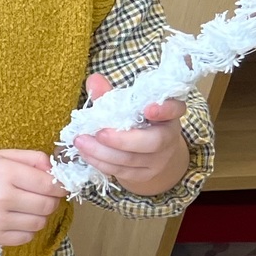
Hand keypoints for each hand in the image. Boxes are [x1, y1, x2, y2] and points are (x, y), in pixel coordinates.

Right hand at [0, 150, 65, 246]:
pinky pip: (27, 237)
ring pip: (40, 223)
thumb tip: (57, 170)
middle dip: (51, 200)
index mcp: (5, 173)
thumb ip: (32, 158)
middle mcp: (1, 198)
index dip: (60, 185)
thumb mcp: (2, 156)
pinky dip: (27, 229)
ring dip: (39, 215)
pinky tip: (17, 219)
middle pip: (48, 206)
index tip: (58, 185)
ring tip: (27, 207)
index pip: (49, 185)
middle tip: (42, 196)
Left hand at [72, 73, 189, 195]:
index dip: (164, 109)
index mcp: (168, 114)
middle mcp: (168, 137)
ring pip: (132, 159)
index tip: (148, 108)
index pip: (174, 109)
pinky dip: (100, 162)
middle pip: (153, 142)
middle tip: (99, 132)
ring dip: (102, 152)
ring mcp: (158, 159)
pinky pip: (121, 171)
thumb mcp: (128, 106)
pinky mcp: (144, 175)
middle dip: (123, 139)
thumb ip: (111, 94)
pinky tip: (85, 153)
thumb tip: (93, 80)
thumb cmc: (137, 122)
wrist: (151, 155)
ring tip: (81, 141)